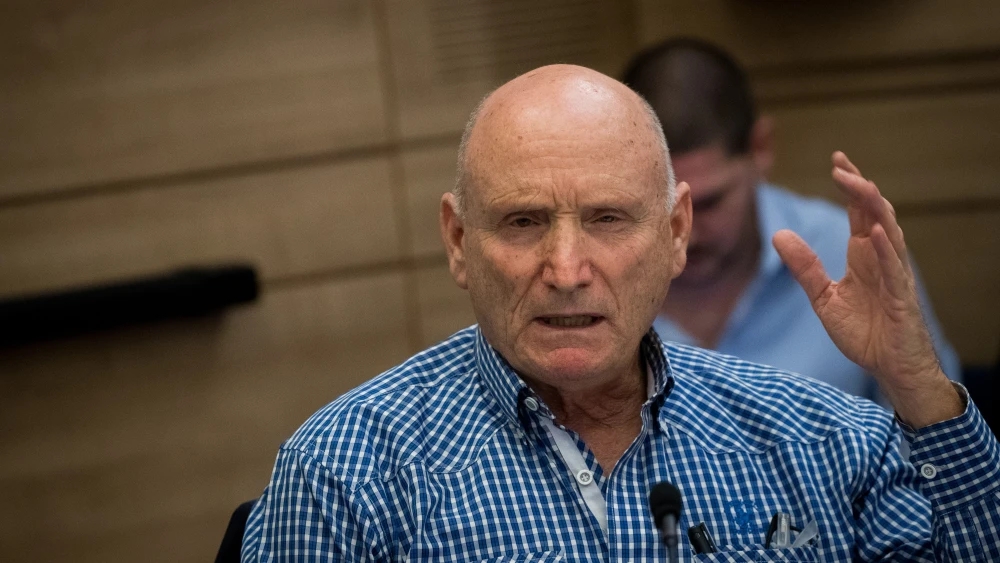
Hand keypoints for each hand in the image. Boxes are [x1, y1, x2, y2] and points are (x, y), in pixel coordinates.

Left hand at [772, 152, 961, 427]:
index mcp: (864, 255)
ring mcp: (895, 275)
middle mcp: (881, 258)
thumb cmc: (865, 333)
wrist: (890, 369)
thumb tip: (778, 234)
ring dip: (873, 207)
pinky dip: (883, 248)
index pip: (859, 211)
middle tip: (839, 165)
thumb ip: (805, 267)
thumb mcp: (824, 298)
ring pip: (888, 231)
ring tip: (857, 184)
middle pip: (874, 212)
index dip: (851, 185)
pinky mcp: (901, 297)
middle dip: (859, 187)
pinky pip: (894, 268)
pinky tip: (872, 231)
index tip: (837, 160)